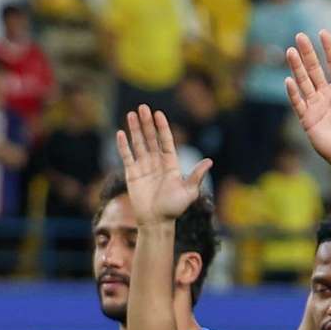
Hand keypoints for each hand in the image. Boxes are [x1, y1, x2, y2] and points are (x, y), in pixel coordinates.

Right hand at [116, 103, 212, 224]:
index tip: (158, 114)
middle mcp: (156, 163)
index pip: (166, 141)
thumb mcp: (189, 192)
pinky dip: (123, 145)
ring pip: (138, 143)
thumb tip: (209, 161)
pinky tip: (120, 133)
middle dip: (147, 123)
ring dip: (135, 129)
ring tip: (131, 114)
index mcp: (171, 164)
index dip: (162, 127)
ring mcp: (143, 167)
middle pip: (151, 138)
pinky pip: (127, 156)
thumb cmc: (174, 209)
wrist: (156, 222)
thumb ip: (196, 176)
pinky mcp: (132, 174)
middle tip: (142, 107)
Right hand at [284, 30, 330, 170]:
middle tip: (300, 35)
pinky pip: (299, 102)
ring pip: (304, 81)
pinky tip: (289, 80)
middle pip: (315, 69)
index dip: (329, 49)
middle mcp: (327, 93)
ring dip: (297, 67)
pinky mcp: (307, 118)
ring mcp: (316, 105)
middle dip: (308, 53)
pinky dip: (293, 92)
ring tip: (290, 51)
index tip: (323, 33)